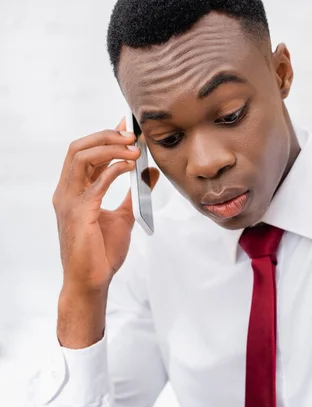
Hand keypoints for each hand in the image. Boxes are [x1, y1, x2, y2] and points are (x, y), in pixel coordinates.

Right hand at [53, 118, 158, 294]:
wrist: (91, 281)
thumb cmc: (102, 253)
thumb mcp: (124, 217)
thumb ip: (135, 194)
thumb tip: (151, 173)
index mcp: (74, 191)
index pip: (85, 153)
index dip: (105, 136)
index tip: (127, 125)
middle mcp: (66, 192)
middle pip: (78, 148)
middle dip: (106, 136)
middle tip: (133, 134)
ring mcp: (69, 201)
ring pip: (82, 157)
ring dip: (110, 148)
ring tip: (134, 148)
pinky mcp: (78, 212)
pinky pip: (95, 182)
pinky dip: (113, 169)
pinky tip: (130, 167)